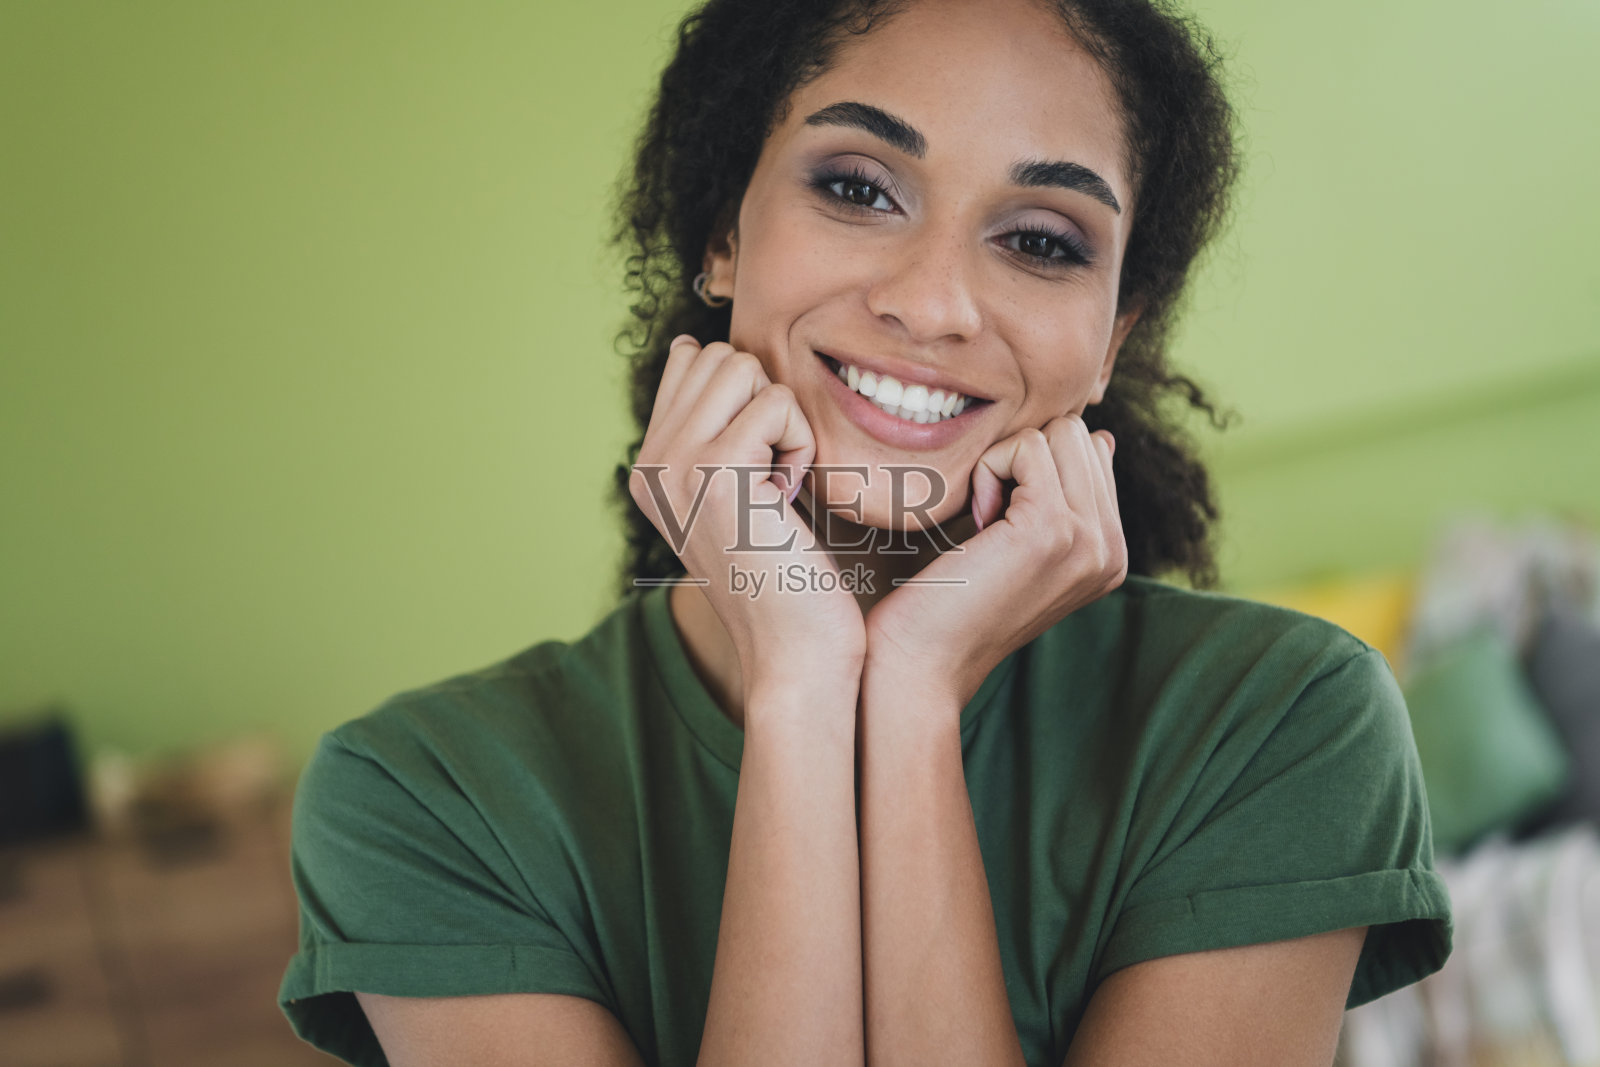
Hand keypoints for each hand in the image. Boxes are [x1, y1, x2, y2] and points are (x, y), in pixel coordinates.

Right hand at [628, 335, 866, 694]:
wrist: (792, 652)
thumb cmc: (785, 575)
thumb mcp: (731, 493)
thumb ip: (709, 427)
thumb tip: (694, 348)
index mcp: (646, 466)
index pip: (690, 361)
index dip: (746, 397)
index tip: (757, 466)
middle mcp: (648, 463)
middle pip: (719, 356)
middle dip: (765, 403)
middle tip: (771, 476)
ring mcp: (673, 465)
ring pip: (743, 367)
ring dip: (782, 421)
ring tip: (777, 484)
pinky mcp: (715, 471)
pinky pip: (776, 403)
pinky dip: (800, 445)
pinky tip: (788, 497)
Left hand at [862, 415, 1126, 710]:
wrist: (924, 661)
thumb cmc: (952, 602)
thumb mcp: (1023, 547)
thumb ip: (1066, 498)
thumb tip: (1102, 438)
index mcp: (1111, 553)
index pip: (1093, 453)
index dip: (1034, 470)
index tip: (1003, 524)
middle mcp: (1113, 549)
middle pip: (1079, 435)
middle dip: (1023, 461)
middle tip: (990, 520)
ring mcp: (1091, 539)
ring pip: (1060, 433)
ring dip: (1005, 464)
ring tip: (985, 523)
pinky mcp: (1053, 527)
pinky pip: (1027, 446)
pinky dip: (988, 470)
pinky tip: (976, 522)